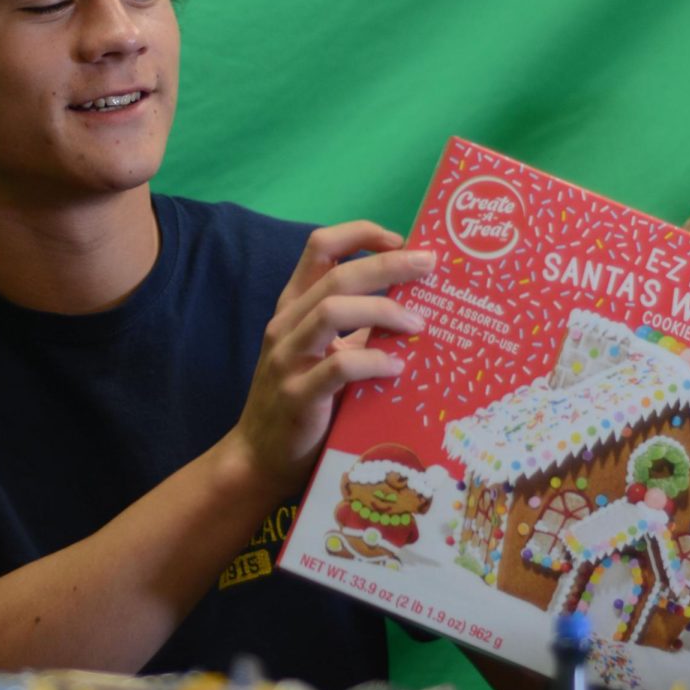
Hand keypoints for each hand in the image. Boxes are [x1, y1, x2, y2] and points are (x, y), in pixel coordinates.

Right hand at [231, 221, 434, 497]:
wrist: (260, 456)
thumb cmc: (304, 400)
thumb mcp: (326, 353)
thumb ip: (358, 327)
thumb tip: (415, 302)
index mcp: (294, 306)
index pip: (319, 247)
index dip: (359, 233)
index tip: (399, 238)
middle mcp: (286, 325)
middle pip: (337, 274)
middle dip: (388, 264)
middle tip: (429, 265)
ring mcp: (287, 359)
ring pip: (332, 311)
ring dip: (382, 310)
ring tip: (418, 322)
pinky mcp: (297, 395)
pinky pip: (338, 367)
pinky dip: (373, 361)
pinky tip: (397, 368)